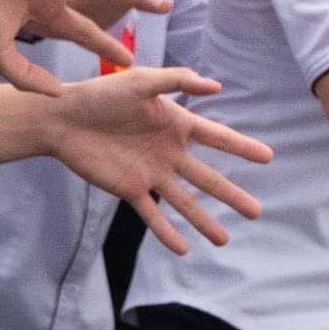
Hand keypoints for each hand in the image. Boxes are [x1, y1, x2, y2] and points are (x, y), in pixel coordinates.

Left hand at [43, 67, 271, 254]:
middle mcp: (167, 152)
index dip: (241, 147)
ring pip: (184, 201)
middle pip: (206, 178)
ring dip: (204, 221)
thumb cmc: (99, 94)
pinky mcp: (128, 188)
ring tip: (224, 241)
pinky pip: (152, 214)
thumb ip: (176, 81)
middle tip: (256, 212)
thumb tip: (216, 86)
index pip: (216, 137)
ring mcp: (149, 172)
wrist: (60, 118)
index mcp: (174, 124)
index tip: (268, 156)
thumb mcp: (140, 81)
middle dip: (231, 195)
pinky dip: (167, 232)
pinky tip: (183, 249)